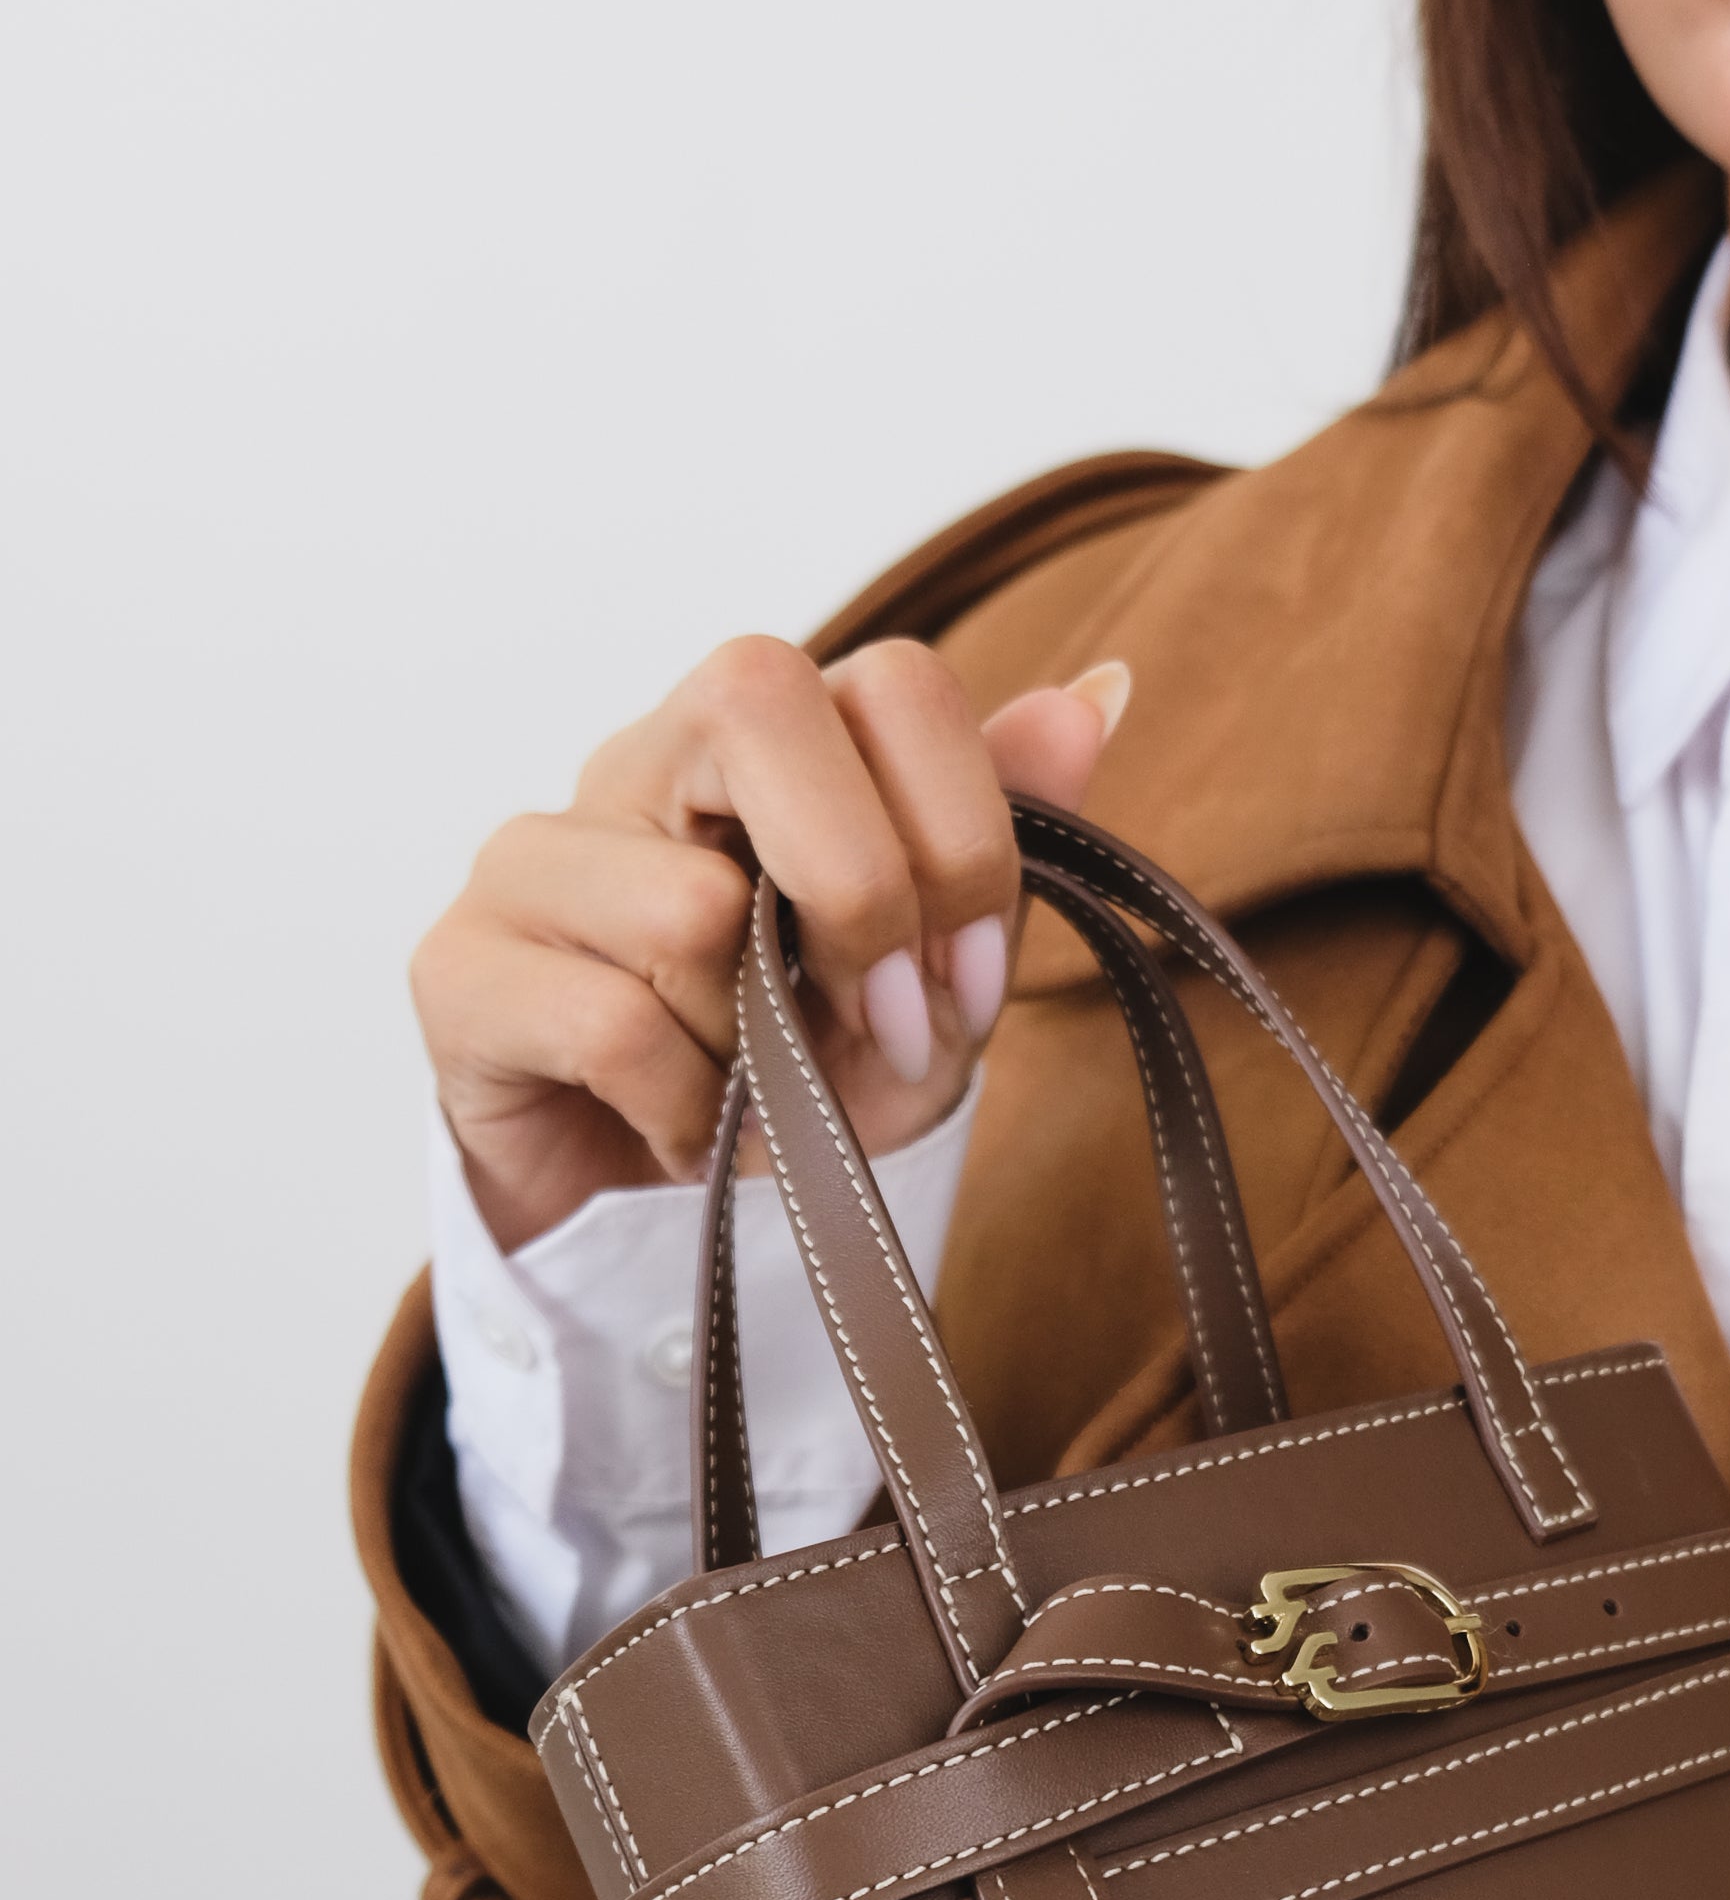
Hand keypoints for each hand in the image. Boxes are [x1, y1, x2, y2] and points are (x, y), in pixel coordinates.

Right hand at [412, 638, 1130, 1253]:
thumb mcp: (931, 973)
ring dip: (761, 1050)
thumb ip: (1004, 837)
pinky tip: (683, 1132)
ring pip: (688, 906)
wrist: (656, 1219)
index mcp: (766, 743)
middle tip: (877, 1027)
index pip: (891, 680)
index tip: (966, 984)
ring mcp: (534, 855)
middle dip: (861, 888)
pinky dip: (687, 1114)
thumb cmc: (794, 1076)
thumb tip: (1099, 693)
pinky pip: (612, 1026)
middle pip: (759, 696)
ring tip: (751, 1095)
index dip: (961, 834)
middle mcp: (640, 763)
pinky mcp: (460, 967)